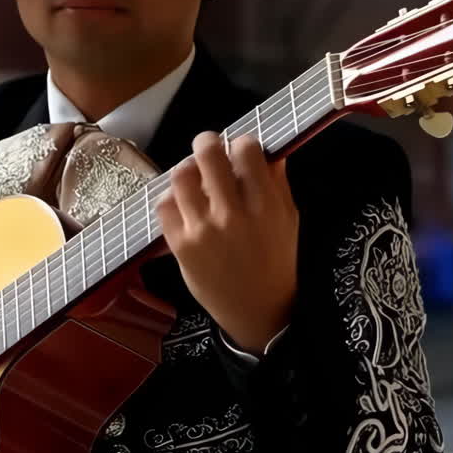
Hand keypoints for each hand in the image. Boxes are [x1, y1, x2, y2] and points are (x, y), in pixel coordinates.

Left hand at [156, 132, 298, 353]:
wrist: (256, 310)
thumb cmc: (276, 261)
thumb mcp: (288, 220)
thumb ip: (277, 183)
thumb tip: (268, 149)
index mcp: (265, 205)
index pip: (246, 150)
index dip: (241, 143)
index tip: (240, 151)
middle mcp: (232, 214)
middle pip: (208, 154)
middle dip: (208, 143)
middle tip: (209, 148)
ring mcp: (202, 230)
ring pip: (181, 174)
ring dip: (188, 168)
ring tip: (195, 176)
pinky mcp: (180, 244)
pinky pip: (164, 203)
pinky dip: (172, 197)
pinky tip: (184, 203)